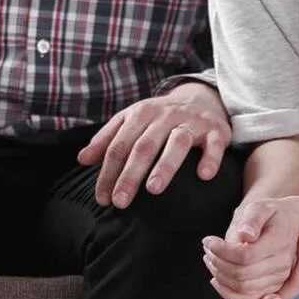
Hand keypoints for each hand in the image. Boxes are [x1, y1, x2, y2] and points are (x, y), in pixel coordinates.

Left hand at [78, 82, 231, 208]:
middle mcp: (164, 116)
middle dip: (130, 175)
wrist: (200, 97)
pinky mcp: (216, 130)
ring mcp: (191, 122)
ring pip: (177, 143)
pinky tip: (203, 176)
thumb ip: (106, 140)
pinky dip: (210, 158)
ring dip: (164, 166)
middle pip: (144, 147)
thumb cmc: (158, 117)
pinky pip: (214, 144)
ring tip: (153, 189)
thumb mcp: (130, 121)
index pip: (119, 146)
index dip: (108, 172)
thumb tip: (81, 160)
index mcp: (140, 114)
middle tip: (120, 201)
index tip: (102, 198)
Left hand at [203, 198, 298, 298]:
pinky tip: (215, 279)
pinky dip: (228, 294)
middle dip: (217, 262)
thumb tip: (246, 235)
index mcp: (279, 245)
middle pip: (241, 274)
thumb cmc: (271, 215)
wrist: (289, 225)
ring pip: (243, 289)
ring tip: (209, 258)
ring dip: (220, 275)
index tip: (207, 240)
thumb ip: (253, 219)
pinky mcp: (273, 292)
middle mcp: (283, 267)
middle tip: (207, 248)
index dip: (220, 250)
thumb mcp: (262, 207)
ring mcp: (279, 282)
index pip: (244, 255)